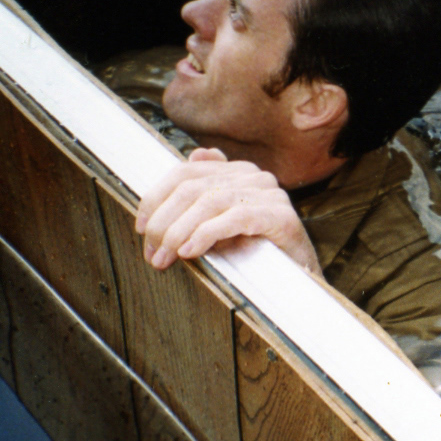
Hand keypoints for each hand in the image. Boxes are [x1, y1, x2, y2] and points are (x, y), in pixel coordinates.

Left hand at [134, 148, 320, 275]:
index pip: (187, 172)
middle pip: (193, 187)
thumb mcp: (222, 224)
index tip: (141, 227)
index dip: (157, 197)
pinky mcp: (280, 216)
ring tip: (166, 257)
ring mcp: (269, 194)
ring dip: (179, 231)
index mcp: (237, 172)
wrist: (299, 284)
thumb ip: (205, 196)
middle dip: (164, 221)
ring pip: (210, 201)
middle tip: (152, 252)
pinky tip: (191, 252)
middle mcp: (253, 176)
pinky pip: (234, 218)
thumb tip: (194, 156)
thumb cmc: (257, 254)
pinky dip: (206, 235)